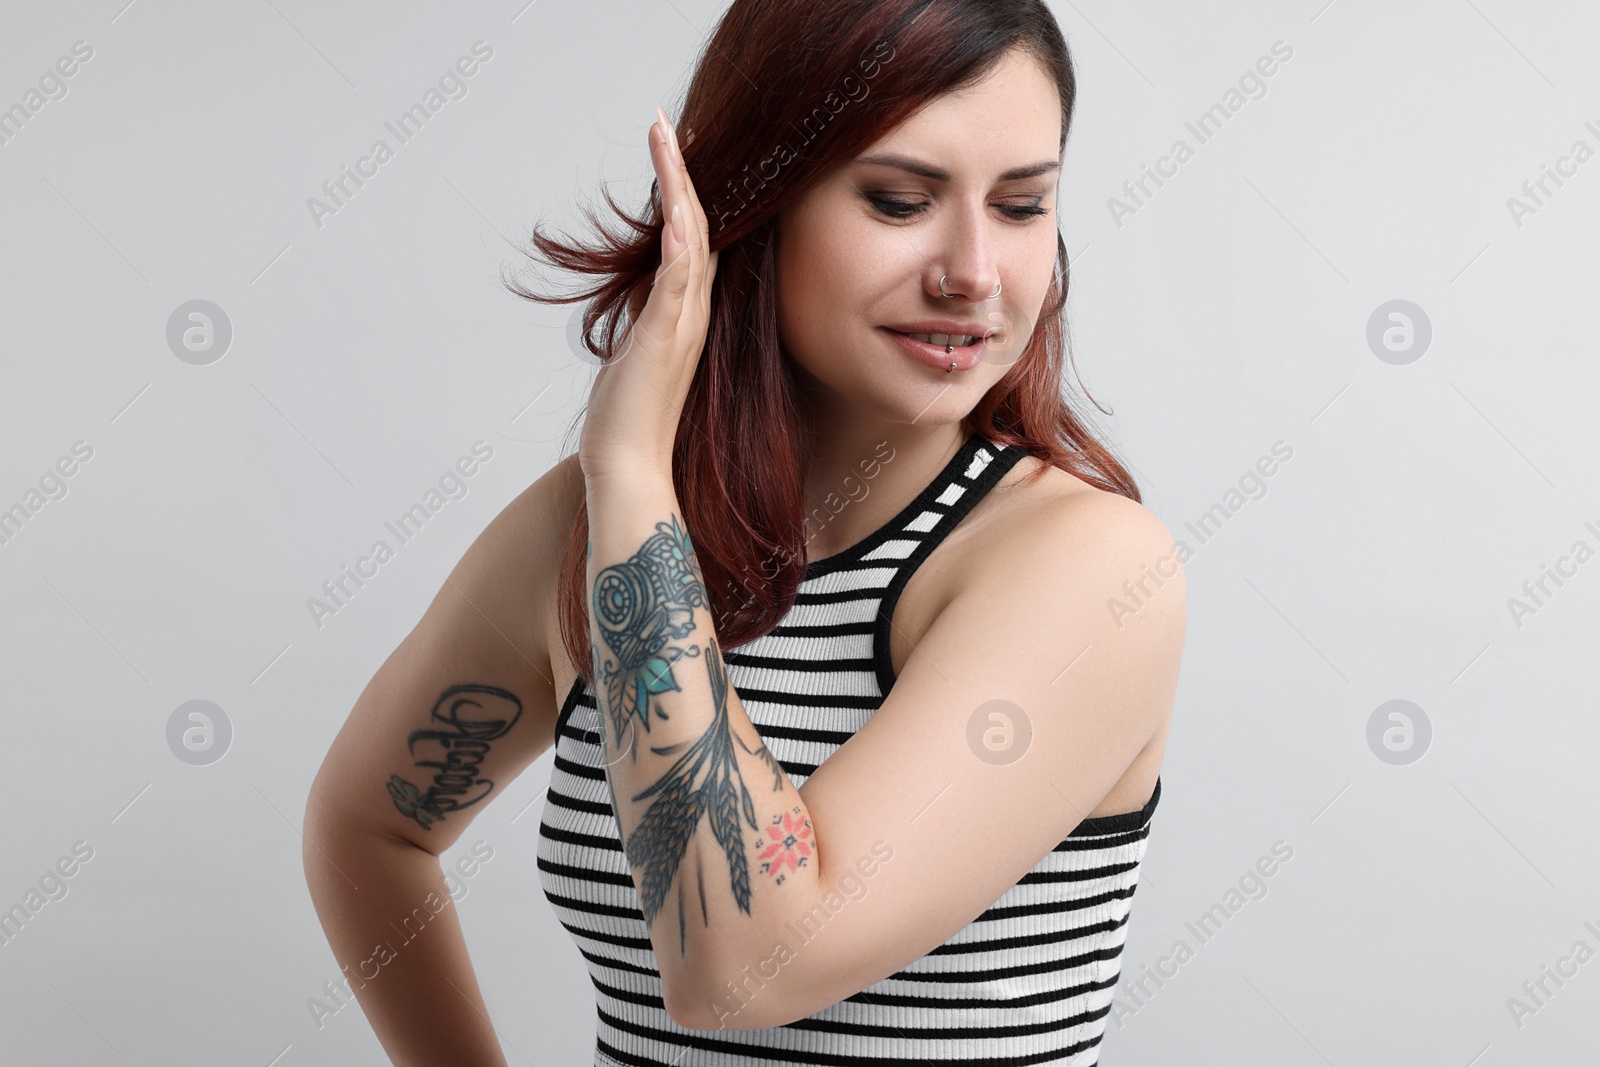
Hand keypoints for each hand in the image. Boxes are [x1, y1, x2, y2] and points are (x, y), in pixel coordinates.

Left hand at [578, 106, 720, 482]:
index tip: (671, 151)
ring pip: (690, 243)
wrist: (629, 467)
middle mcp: (691, 314)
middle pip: (695, 227)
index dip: (684, 193)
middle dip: (680, 173)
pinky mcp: (663, 343)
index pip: (691, 240)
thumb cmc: (627, 421)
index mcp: (684, 314)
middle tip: (666, 124)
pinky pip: (676, 288)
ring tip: (667, 142)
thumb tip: (641, 313)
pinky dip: (679, 251)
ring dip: (677, 190)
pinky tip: (676, 215)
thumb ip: (645, 328)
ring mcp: (680, 327)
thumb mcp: (634, 357)